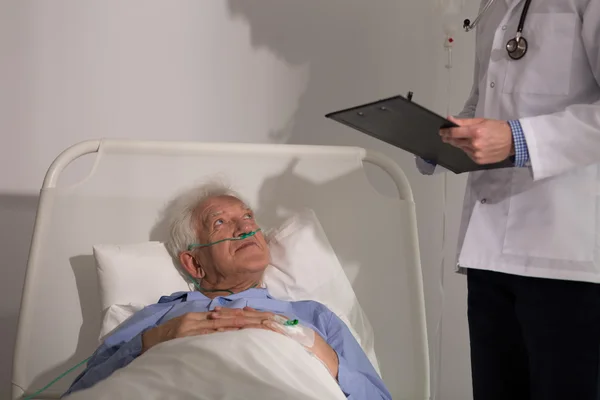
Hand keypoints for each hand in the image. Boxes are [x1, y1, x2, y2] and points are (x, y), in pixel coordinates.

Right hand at [141, 311, 271, 352]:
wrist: (145, 342)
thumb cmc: (168, 337)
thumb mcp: (188, 325)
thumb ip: (206, 323)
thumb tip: (225, 320)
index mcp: (200, 315)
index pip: (230, 314)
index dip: (249, 314)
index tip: (266, 316)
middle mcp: (198, 319)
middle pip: (231, 318)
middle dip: (253, 319)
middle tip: (272, 320)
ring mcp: (192, 329)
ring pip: (223, 326)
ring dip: (244, 326)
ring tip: (262, 326)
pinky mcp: (186, 338)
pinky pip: (208, 336)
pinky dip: (223, 335)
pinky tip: (237, 335)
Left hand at [212, 307, 338, 378]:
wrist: (321, 351)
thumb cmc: (302, 343)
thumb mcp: (282, 329)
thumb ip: (266, 320)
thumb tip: (249, 311)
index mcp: (272, 318)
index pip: (247, 314)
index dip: (231, 313)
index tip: (215, 313)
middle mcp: (273, 319)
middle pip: (246, 316)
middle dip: (228, 315)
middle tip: (210, 314)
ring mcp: (276, 327)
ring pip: (250, 322)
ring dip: (233, 321)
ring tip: (217, 322)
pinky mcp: (279, 335)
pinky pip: (261, 331)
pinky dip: (248, 329)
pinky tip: (236, 328)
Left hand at [440, 117, 513, 163]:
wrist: (513, 141)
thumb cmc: (498, 128)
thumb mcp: (481, 121)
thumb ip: (464, 122)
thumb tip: (450, 120)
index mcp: (475, 132)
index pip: (454, 133)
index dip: (445, 132)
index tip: (441, 131)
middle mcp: (474, 144)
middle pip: (455, 142)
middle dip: (449, 138)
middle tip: (446, 136)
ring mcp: (476, 153)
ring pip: (461, 148)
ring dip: (460, 144)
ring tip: (465, 139)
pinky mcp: (478, 160)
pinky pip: (468, 154)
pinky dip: (467, 149)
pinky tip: (473, 146)